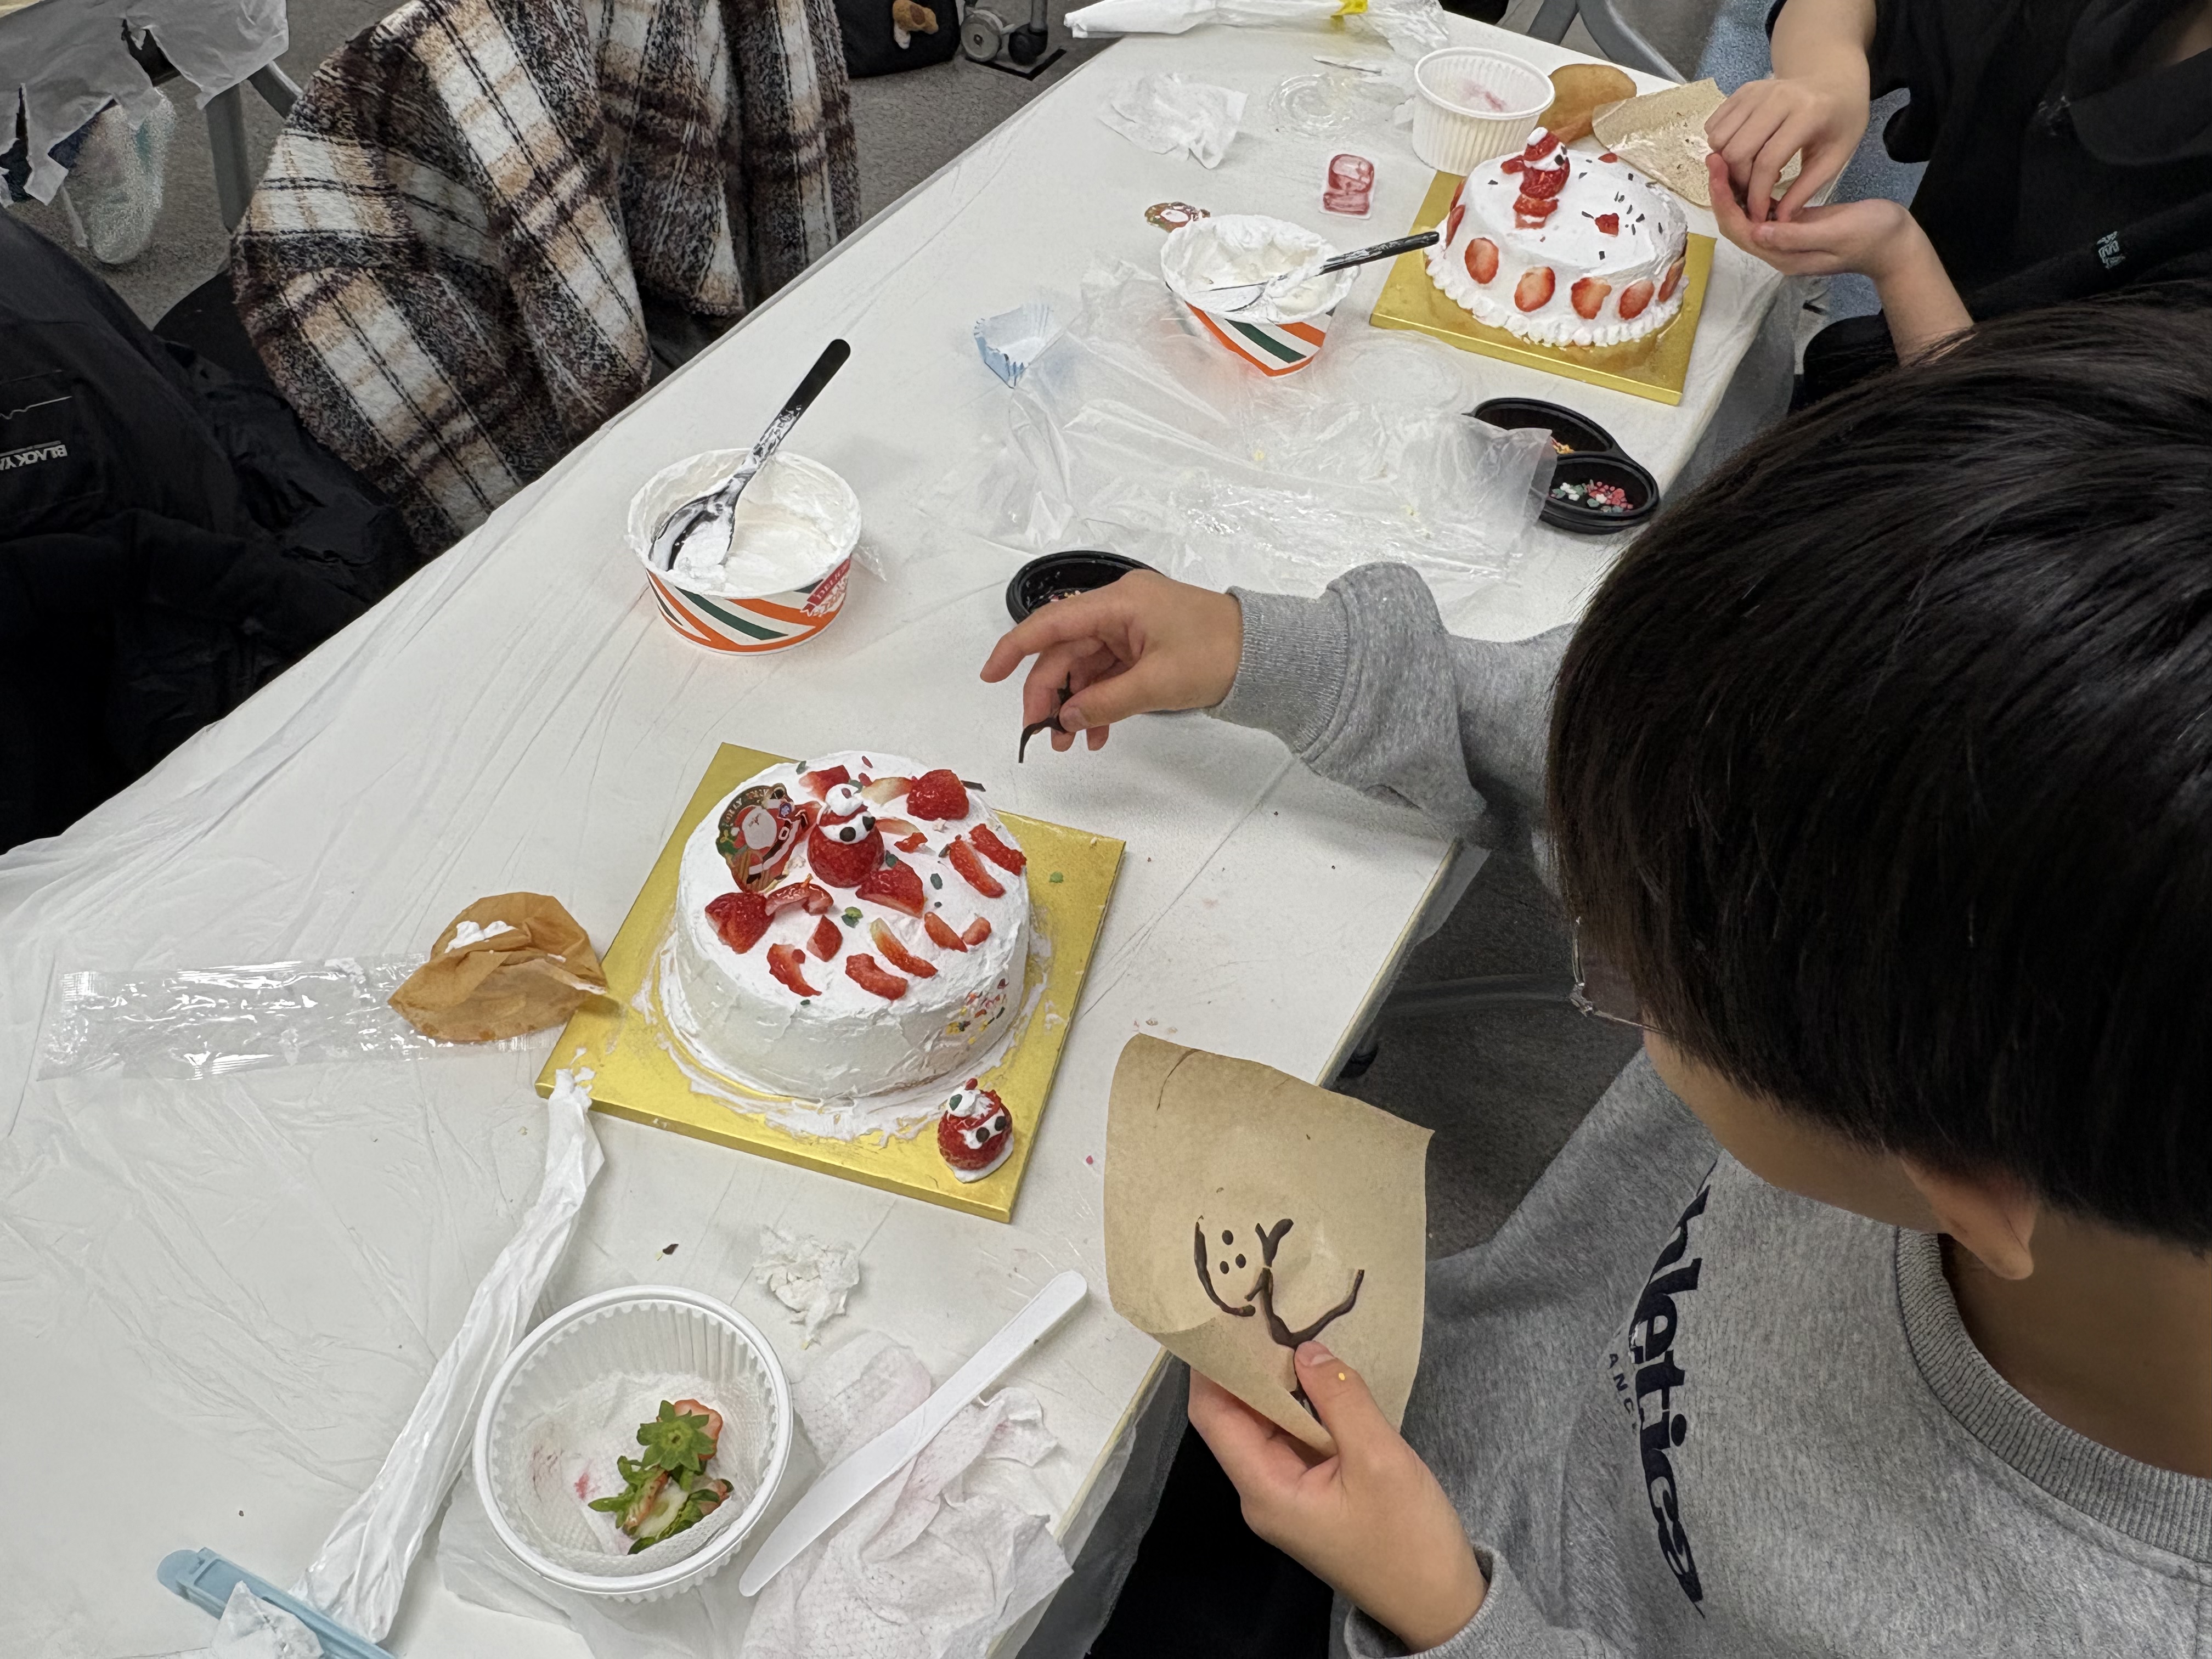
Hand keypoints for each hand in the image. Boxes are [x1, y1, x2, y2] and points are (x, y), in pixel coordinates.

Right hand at [977, 571, 1241, 753]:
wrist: (1269, 656)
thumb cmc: (1220, 654)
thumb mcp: (1157, 684)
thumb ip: (1105, 701)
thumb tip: (1064, 716)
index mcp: (1119, 602)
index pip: (1051, 622)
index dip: (1014, 649)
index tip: (989, 676)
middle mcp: (1119, 609)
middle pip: (1064, 651)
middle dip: (1048, 693)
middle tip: (1041, 735)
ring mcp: (1131, 629)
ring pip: (1083, 667)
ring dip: (1073, 704)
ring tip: (1068, 743)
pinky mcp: (1143, 647)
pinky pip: (1107, 674)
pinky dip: (1097, 702)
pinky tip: (1094, 733)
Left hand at [1189, 1343, 1484, 1652]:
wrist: (1441, 1604)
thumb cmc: (1410, 1541)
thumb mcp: (1380, 1460)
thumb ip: (1341, 1398)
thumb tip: (1307, 1350)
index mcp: (1265, 1490)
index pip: (1213, 1415)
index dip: (1211, 1365)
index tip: (1221, 1315)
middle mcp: (1263, 1492)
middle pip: (1235, 1416)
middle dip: (1244, 1364)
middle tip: (1262, 1307)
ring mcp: (1287, 1493)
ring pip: (1266, 1424)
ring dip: (1276, 1380)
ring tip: (1287, 1325)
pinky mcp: (1312, 1491)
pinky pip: (1293, 1436)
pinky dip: (1301, 1402)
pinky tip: (1316, 1370)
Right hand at [1705, 73, 1866, 222]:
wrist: (1835, 82)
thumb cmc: (1840, 122)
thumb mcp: (1835, 158)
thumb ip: (1806, 189)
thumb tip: (1778, 220)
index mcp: (1807, 113)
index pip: (1767, 161)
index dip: (1757, 195)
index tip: (1758, 215)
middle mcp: (1777, 97)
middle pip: (1736, 151)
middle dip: (1739, 181)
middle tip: (1752, 192)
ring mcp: (1756, 91)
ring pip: (1718, 138)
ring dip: (1726, 164)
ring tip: (1749, 171)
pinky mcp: (1743, 91)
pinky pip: (1714, 125)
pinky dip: (1721, 146)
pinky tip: (1744, 152)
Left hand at [1706, 152, 1915, 277]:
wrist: (1895, 244)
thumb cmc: (1873, 236)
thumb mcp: (1837, 233)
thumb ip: (1797, 235)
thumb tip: (1758, 231)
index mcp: (1784, 255)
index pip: (1740, 229)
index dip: (1724, 200)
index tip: (1718, 169)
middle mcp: (1777, 250)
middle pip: (1736, 223)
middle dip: (1721, 192)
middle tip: (1714, 157)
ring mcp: (1784, 238)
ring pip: (1746, 214)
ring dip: (1733, 189)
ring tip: (1724, 158)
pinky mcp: (1793, 225)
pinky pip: (1762, 208)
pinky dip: (1750, 189)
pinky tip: (1747, 168)